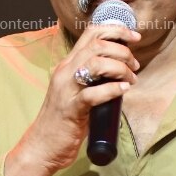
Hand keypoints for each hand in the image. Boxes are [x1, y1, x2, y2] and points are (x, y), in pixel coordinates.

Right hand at [4, 24, 140, 175]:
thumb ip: (92, 79)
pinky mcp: (71, 109)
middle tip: (134, 65)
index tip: (133, 37)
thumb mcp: (76, 91)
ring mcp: (66, 89)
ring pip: (96, 63)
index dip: (116, 29)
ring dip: (120, 67)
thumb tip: (120, 74)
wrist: (42, 146)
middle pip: (97, 44)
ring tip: (131, 79)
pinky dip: (113, 89)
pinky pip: (93, 93)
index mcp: (67, 65)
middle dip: (122, 50)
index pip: (91, 33)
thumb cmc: (63, 121)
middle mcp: (65, 71)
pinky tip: (124, 90)